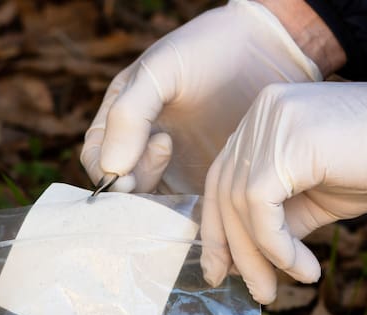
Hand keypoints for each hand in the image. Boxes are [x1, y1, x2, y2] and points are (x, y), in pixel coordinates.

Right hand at [80, 0, 321, 194]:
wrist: (269, 52)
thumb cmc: (210, 50)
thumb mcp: (162, 70)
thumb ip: (130, 115)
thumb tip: (112, 169)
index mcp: (120, 118)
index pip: (96, 158)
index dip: (107, 172)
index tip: (134, 166)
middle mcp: (140, 147)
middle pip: (120, 189)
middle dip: (135, 187)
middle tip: (166, 150)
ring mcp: (172, 169)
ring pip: (150, 205)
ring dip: (161, 203)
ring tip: (186, 167)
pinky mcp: (201, 184)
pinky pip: (184, 211)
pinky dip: (187, 212)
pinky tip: (205, 191)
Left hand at [200, 79, 366, 303]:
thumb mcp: (313, 199)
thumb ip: (276, 220)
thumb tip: (243, 262)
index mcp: (260, 121)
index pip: (222, 180)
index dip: (217, 230)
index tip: (222, 271)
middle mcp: (259, 115)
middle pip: (225, 194)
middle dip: (235, 252)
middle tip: (257, 294)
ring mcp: (271, 123)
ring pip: (240, 204)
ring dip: (259, 257)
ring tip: (279, 288)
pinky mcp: (288, 143)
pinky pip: (261, 207)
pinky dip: (277, 247)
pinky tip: (303, 268)